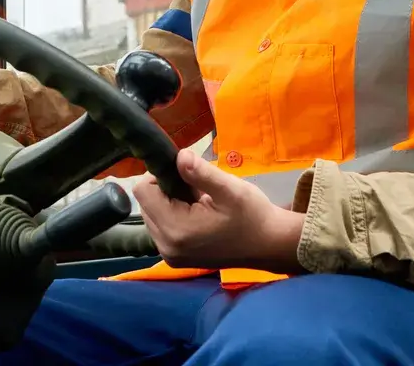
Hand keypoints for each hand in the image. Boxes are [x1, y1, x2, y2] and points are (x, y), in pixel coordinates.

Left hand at [133, 149, 306, 272]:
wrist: (270, 245)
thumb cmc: (253, 216)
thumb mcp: (230, 189)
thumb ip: (201, 172)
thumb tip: (178, 155)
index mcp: (176, 230)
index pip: (143, 191)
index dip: (160, 174)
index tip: (185, 173)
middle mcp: (166, 246)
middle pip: (145, 204)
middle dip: (166, 190)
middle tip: (197, 189)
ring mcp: (170, 255)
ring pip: (152, 215)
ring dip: (170, 203)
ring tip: (199, 202)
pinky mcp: (175, 258)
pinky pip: (161, 228)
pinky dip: (174, 216)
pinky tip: (198, 214)